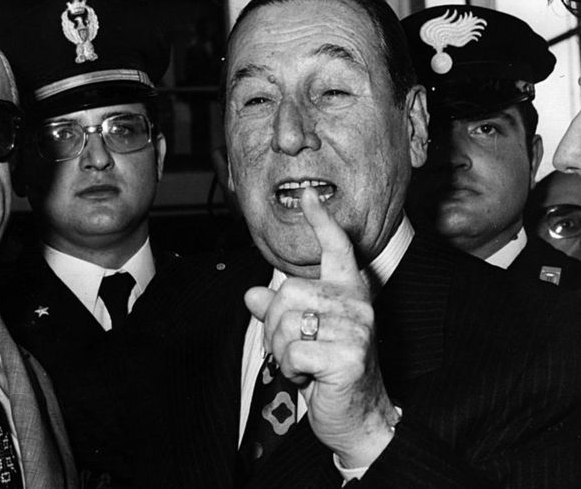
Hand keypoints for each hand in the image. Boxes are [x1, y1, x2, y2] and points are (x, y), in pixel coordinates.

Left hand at [245, 187, 398, 467]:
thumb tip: (252, 293)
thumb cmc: (329, 373)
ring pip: (286, 322)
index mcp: (348, 292)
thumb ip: (278, 311)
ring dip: (282, 351)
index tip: (308, 193)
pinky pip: (291, 351)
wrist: (358, 417)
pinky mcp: (348, 355)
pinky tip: (309, 378)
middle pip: (286, 292)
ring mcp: (356, 328)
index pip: (336, 249)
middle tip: (296, 350)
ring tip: (305, 364)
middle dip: (276, 326)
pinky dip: (289, 369)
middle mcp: (356, 304)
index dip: (321, 221)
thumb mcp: (300, 336)